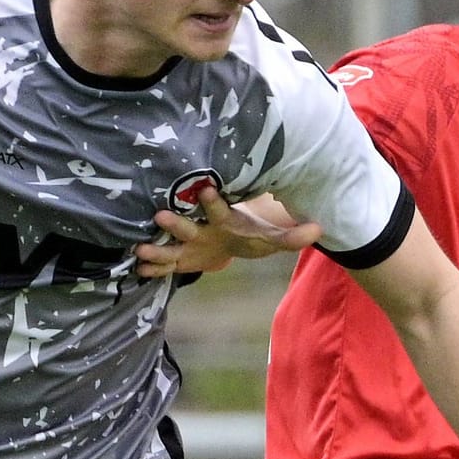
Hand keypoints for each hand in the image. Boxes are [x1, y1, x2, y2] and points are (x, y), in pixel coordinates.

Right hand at [133, 189, 321, 278]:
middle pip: (187, 226)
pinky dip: (152, 269)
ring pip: (170, 246)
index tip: (206, 187)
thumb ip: (292, 236)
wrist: (228, 238)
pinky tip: (138, 271)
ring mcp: (187, 244)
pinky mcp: (179, 259)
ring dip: (156, 248)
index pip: (218, 207)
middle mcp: (201, 228)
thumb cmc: (249, 234)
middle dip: (175, 223)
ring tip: (139, 251)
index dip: (212, 200)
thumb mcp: (271, 238)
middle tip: (160, 216)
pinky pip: (164, 265)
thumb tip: (320, 229)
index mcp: (223, 218)